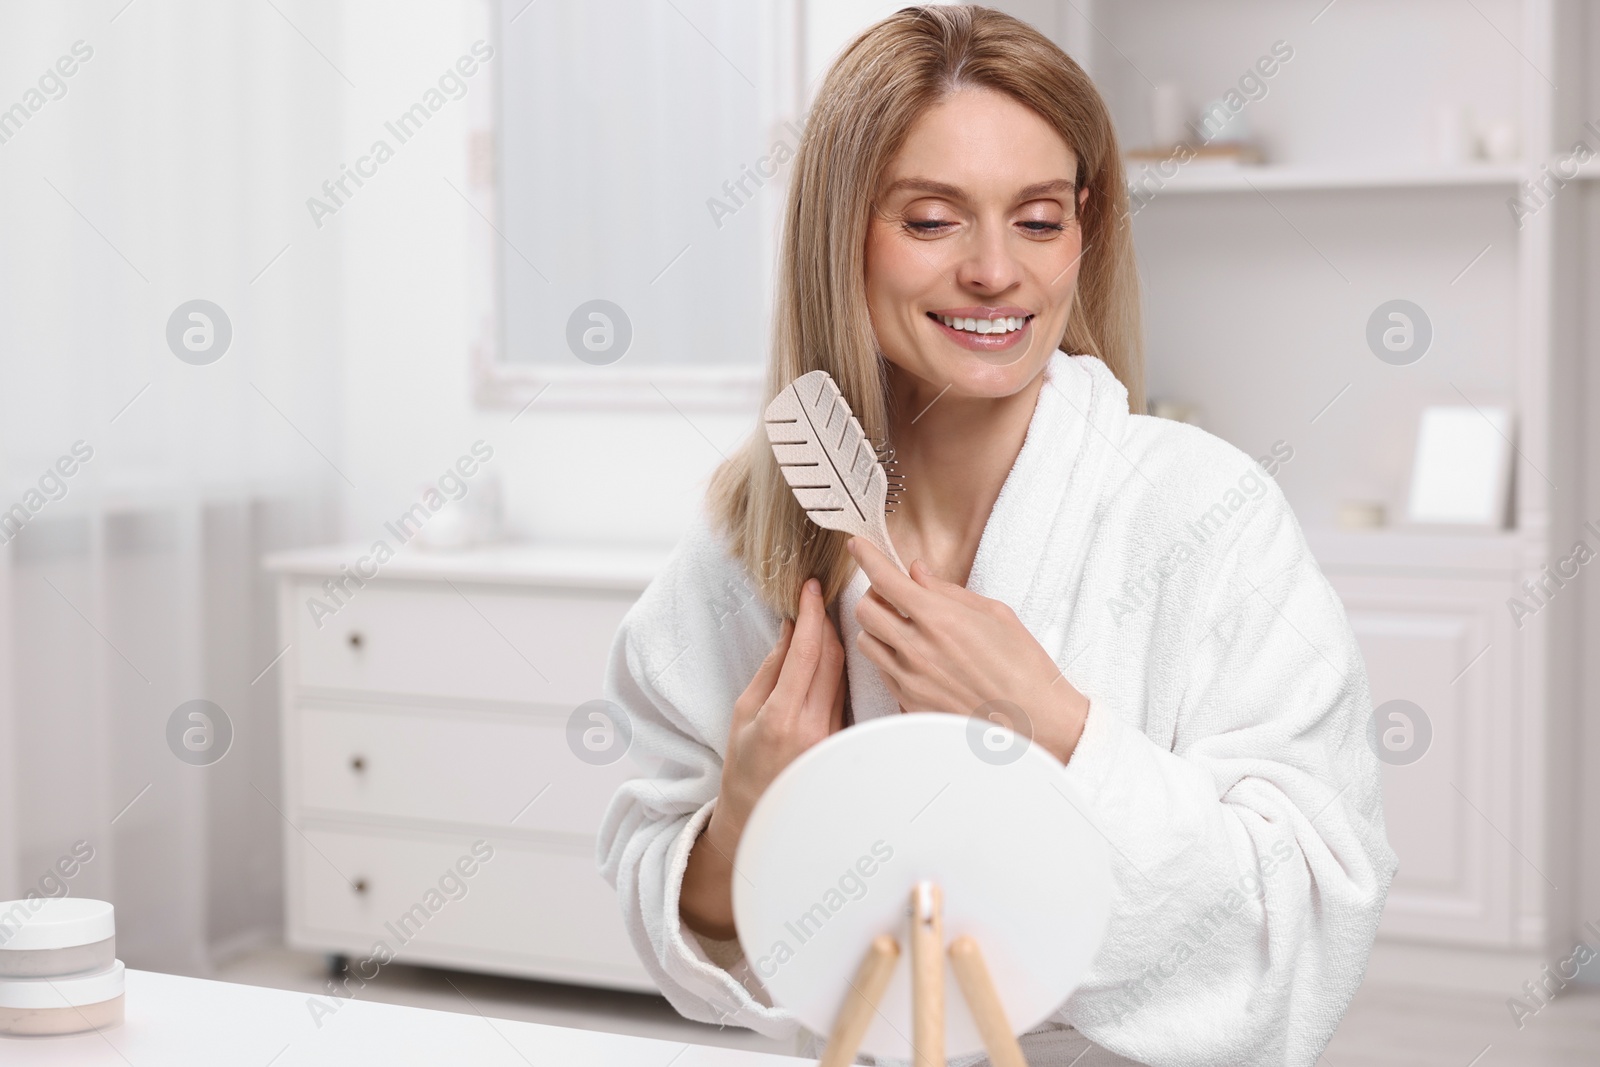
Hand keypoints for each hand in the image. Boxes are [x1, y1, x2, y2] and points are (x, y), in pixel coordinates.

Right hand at [680, 577, 846, 938]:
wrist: (759, 819)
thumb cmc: (744, 768)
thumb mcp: (743, 714)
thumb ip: (770, 670)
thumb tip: (791, 630)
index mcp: (781, 718)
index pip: (807, 652)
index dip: (812, 614)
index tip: (812, 588)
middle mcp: (814, 728)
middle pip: (834, 658)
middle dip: (829, 622)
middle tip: (822, 596)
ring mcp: (836, 739)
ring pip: (845, 675)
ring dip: (838, 643)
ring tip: (829, 619)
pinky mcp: (848, 744)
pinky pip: (847, 696)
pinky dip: (840, 671)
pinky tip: (837, 656)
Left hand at [847, 535, 1088, 764]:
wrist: (1035, 721)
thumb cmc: (1023, 666)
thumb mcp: (994, 614)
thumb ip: (947, 591)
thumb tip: (917, 571)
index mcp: (940, 619)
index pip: (885, 578)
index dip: (866, 556)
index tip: (858, 545)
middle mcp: (918, 648)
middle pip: (864, 610)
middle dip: (874, 595)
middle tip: (894, 595)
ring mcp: (910, 679)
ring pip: (866, 641)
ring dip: (878, 628)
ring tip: (904, 627)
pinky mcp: (909, 703)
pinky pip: (881, 671)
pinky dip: (890, 656)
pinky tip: (916, 656)